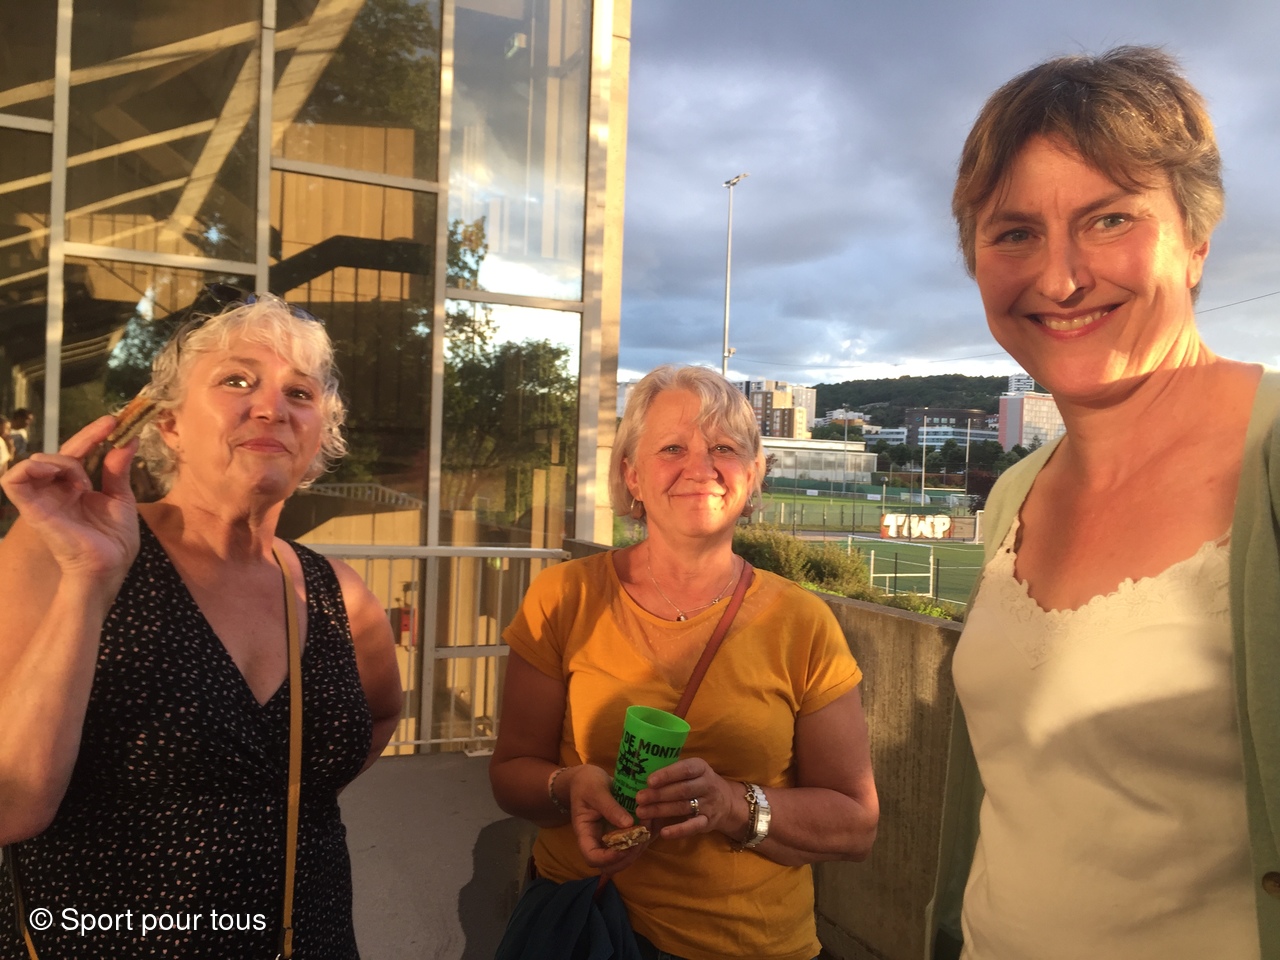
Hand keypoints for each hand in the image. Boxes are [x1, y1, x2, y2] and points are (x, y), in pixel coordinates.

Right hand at [1, 416, 140, 582]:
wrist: (108, 567)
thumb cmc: (114, 540)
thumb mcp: (120, 498)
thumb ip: (117, 470)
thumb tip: (129, 441)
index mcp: (74, 488)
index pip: (76, 454)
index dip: (92, 435)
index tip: (114, 421)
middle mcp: (56, 491)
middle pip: (58, 453)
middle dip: (86, 436)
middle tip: (109, 427)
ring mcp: (43, 500)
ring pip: (35, 461)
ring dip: (61, 459)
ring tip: (82, 477)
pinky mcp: (32, 510)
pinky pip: (12, 481)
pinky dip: (32, 469)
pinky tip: (58, 474)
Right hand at [563, 765, 651, 874]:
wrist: (588, 777)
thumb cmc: (586, 783)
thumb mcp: (595, 791)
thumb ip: (610, 807)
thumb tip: (629, 824)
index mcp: (585, 833)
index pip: (592, 857)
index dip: (607, 858)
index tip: (623, 847)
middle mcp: (598, 841)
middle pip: (610, 865)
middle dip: (627, 856)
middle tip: (640, 838)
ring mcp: (612, 839)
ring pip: (626, 857)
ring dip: (640, 847)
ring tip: (649, 825)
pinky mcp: (624, 832)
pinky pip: (636, 843)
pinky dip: (647, 837)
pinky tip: (654, 822)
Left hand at [635, 758, 739, 842]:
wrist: (727, 802)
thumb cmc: (699, 783)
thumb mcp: (692, 772)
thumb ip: (673, 773)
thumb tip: (643, 775)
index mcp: (701, 768)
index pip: (685, 769)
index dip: (667, 775)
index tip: (649, 781)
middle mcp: (707, 784)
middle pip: (682, 790)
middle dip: (658, 794)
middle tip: (639, 798)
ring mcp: (709, 804)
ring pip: (683, 807)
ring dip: (661, 810)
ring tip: (642, 812)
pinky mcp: (708, 822)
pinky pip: (693, 827)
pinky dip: (678, 830)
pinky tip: (663, 832)